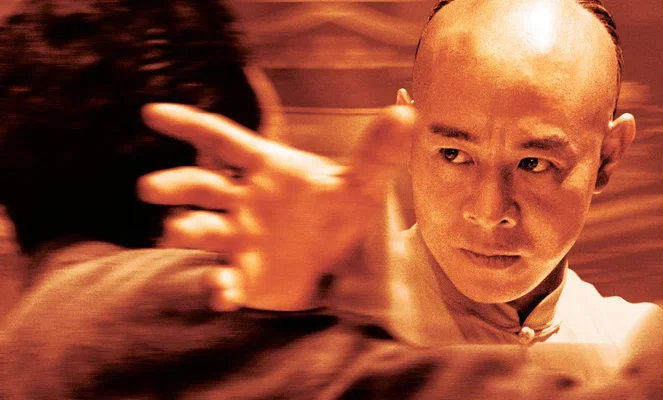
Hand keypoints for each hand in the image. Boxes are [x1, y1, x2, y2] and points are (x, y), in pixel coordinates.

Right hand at [138, 104, 417, 310]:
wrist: (345, 258)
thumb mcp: (362, 182)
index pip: (223, 139)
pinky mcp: (244, 275)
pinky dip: (218, 286)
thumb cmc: (341, 210)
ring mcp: (238, 238)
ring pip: (202, 230)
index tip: (152, 113)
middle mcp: (241, 199)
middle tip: (151, 188)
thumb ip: (377, 152)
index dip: (188, 123)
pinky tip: (223, 292)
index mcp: (263, 167)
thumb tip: (405, 111)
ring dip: (187, 230)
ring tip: (177, 231)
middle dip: (175, 185)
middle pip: (200, 185)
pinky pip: (224, 279)